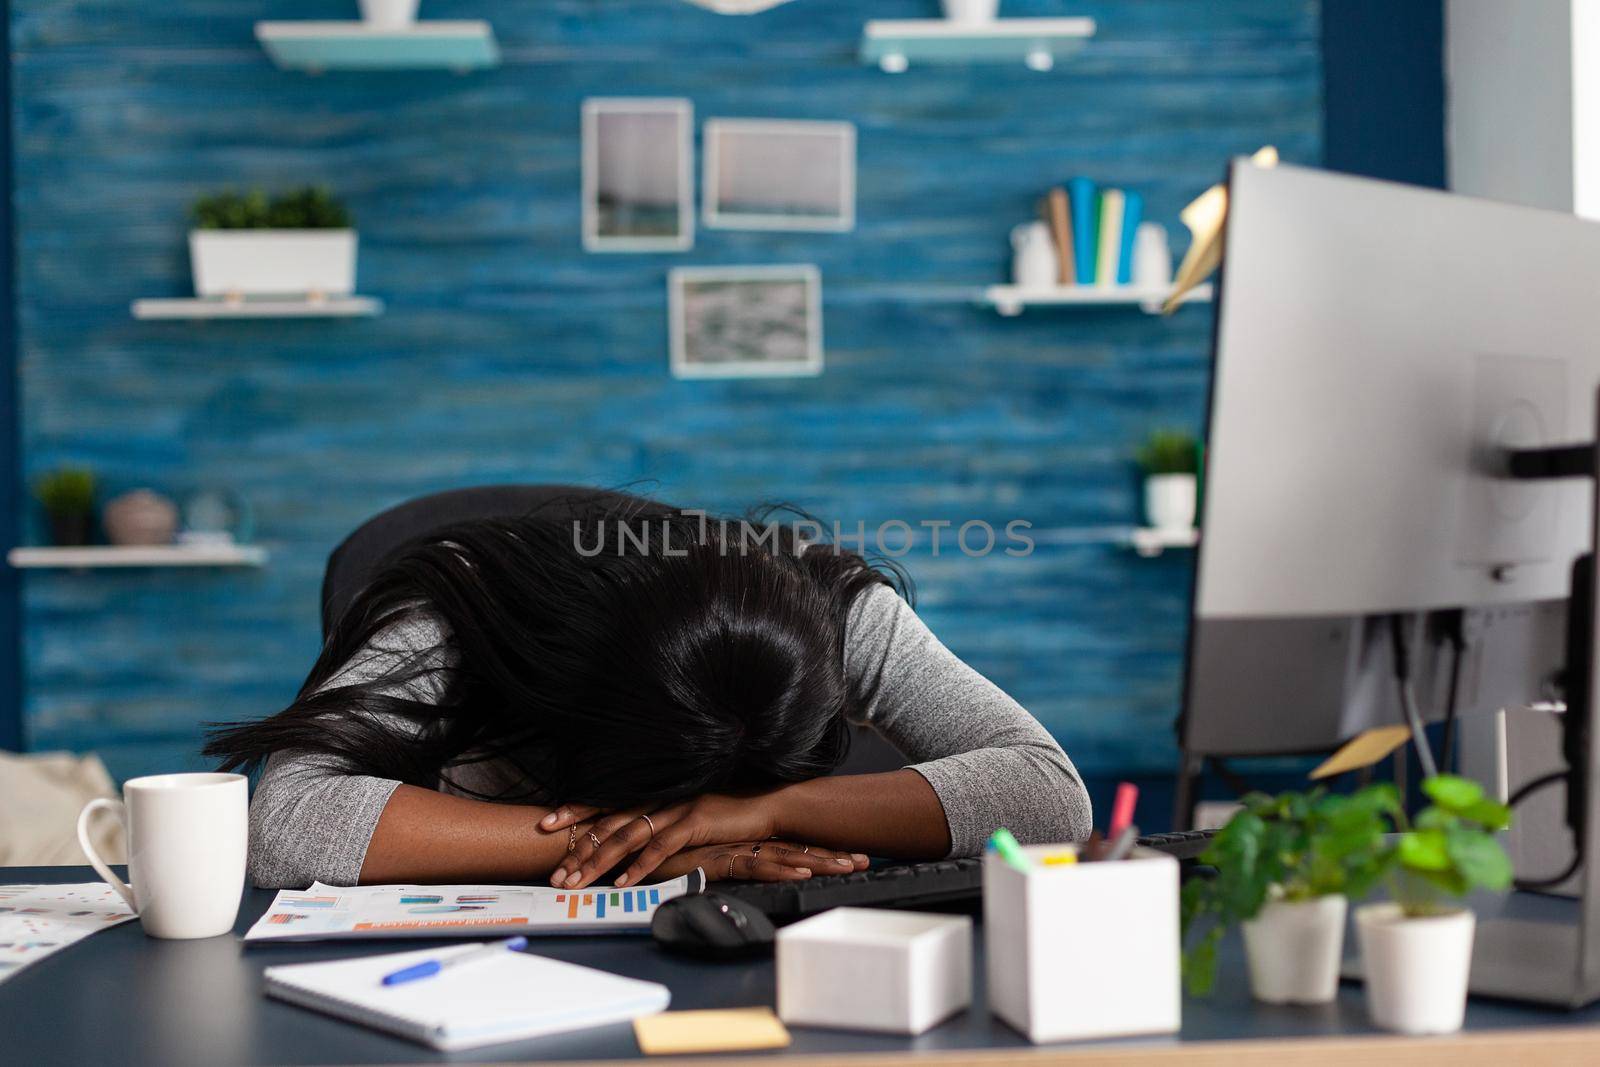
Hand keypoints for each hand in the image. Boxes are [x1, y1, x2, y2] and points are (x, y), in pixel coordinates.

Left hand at [550, 792, 861, 888]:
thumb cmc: (727, 813)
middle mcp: (660, 797)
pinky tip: (623, 882)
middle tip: (553, 872)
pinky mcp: (694, 821)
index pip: (607, 800)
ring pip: (627, 835)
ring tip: (575, 882)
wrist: (767, 804)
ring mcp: (676, 807)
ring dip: (598, 861)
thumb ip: (660, 822)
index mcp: (655, 793)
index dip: (576, 810)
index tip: (546, 823)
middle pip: (609, 821)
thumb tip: (631, 840)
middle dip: (577, 847)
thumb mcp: (687, 815)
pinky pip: (661, 846)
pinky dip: (640, 865)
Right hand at [650, 841, 870, 883]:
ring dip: (818, 861)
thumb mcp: (704, 866)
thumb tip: (749, 874)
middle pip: (797, 849)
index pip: (791, 847)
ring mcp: (732, 848)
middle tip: (865, 860)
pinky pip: (754, 864)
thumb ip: (727, 866)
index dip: (822, 852)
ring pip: (784, 855)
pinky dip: (779, 867)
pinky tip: (801, 870)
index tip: (852, 857)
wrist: (632, 853)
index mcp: (745, 843)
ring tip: (848, 867)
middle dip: (832, 856)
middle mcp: (743, 842)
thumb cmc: (667, 861)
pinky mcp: (716, 858)